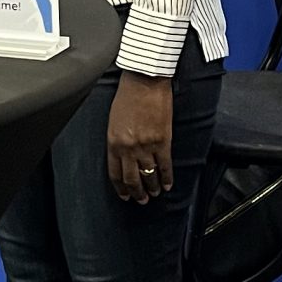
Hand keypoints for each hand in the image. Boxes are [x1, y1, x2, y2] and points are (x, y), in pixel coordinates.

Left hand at [107, 71, 173, 203]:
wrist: (145, 82)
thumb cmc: (127, 97)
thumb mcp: (114, 121)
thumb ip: (118, 141)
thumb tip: (124, 157)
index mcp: (113, 143)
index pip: (115, 174)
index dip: (121, 188)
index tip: (125, 196)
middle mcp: (128, 148)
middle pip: (132, 179)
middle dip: (137, 193)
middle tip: (142, 200)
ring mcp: (146, 146)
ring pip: (149, 175)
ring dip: (153, 187)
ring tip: (155, 194)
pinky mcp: (163, 141)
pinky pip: (165, 165)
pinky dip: (167, 177)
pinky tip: (168, 185)